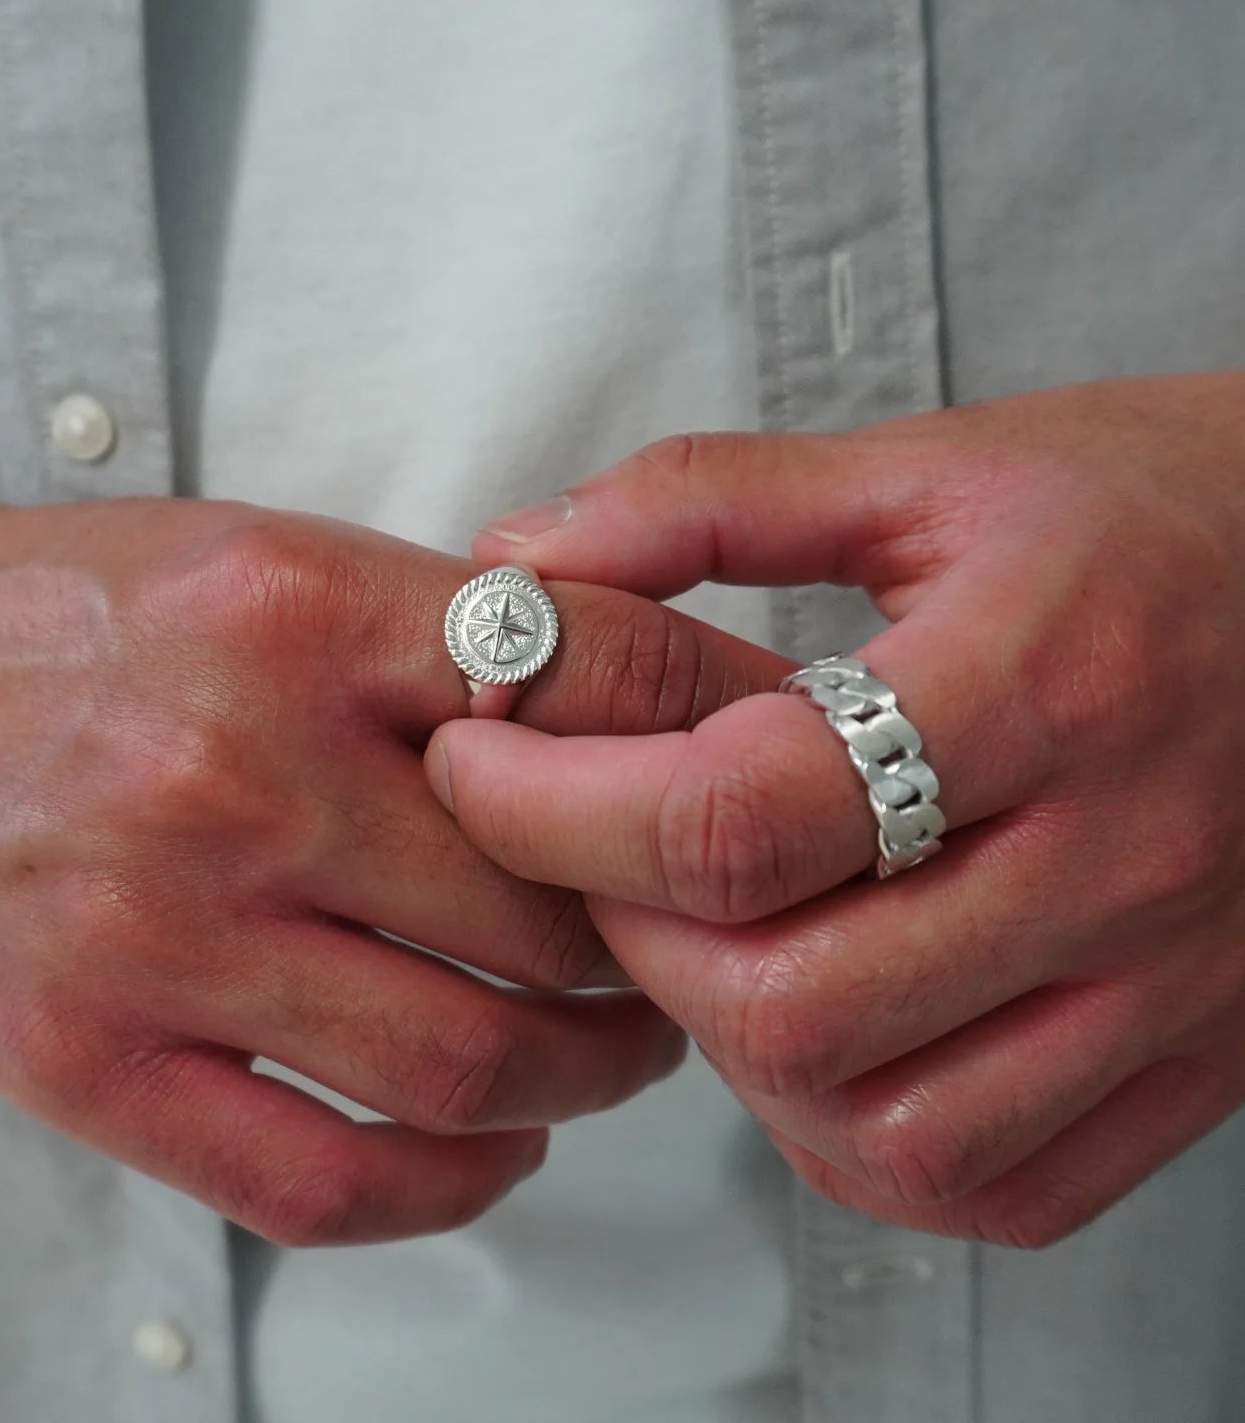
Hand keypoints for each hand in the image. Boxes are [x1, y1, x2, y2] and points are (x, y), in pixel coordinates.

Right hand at [0, 490, 776, 1243]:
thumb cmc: (100, 615)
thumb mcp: (285, 560)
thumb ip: (455, 636)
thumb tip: (654, 708)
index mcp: (300, 617)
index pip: (587, 683)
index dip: (711, 742)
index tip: (753, 794)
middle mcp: (236, 775)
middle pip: (549, 905)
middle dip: (658, 944)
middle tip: (688, 948)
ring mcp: (158, 936)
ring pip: (467, 1061)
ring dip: (589, 1077)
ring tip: (614, 1050)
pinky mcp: (86, 1064)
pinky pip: (323, 1182)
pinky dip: (451, 1186)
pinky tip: (496, 1146)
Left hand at [428, 372, 1244, 1246]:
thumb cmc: (1158, 506)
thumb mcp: (932, 465)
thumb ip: (706, 500)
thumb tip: (519, 563)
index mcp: (1037, 684)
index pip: (736, 817)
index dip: (553, 810)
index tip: (479, 764)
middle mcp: (1117, 858)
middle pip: (794, 1003)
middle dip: (630, 939)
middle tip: (593, 850)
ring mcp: (1172, 983)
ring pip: (890, 1129)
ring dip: (740, 1054)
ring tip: (706, 938)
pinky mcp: (1201, 1054)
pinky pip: (1004, 1187)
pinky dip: (867, 1142)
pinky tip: (828, 1037)